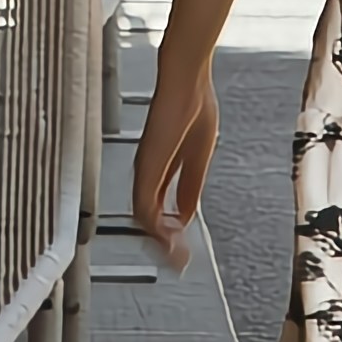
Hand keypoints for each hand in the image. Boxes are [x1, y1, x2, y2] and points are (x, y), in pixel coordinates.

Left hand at [129, 61, 217, 261]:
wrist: (187, 80)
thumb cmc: (193, 103)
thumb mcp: (197, 155)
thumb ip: (189, 185)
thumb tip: (185, 214)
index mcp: (158, 168)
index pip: (158, 210)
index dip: (169, 233)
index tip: (182, 250)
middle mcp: (146, 171)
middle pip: (147, 219)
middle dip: (163, 244)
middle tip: (180, 260)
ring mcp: (144, 168)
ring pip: (143, 218)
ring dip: (160, 240)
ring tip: (178, 255)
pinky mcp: (147, 164)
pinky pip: (144, 204)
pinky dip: (157, 226)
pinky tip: (170, 236)